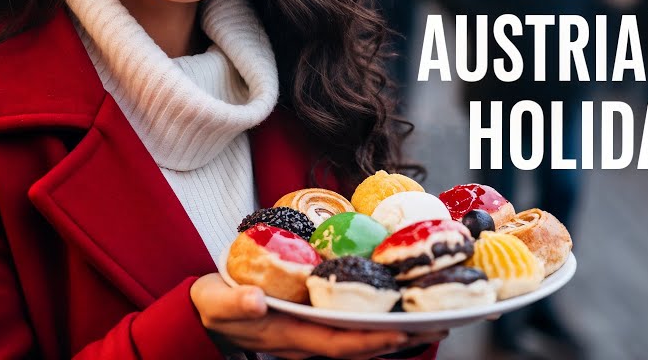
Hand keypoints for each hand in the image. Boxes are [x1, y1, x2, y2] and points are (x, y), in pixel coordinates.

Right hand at [190, 274, 445, 359]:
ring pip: (361, 340)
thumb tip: (254, 302)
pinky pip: (352, 327)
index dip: (372, 340)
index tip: (403, 332)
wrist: (207, 317)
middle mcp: (307, 342)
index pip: (339, 344)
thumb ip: (234, 303)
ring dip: (396, 332)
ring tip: (434, 318)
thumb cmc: (214, 306)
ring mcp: (312, 336)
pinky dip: (378, 321)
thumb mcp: (217, 302)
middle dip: (399, 339)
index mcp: (290, 337)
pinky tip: (400, 307)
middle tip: (440, 324)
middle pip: (361, 347)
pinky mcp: (314, 325)